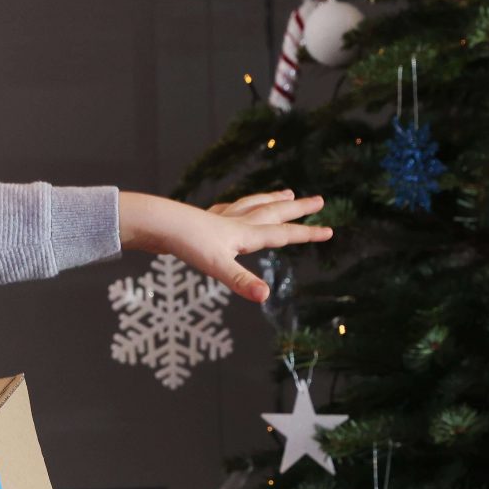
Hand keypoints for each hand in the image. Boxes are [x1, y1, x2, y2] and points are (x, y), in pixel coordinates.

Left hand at [118, 189, 332, 303]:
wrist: (159, 223)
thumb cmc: (187, 244)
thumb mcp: (217, 267)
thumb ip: (242, 282)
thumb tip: (265, 296)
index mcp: (245, 234)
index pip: (283, 234)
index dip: (307, 234)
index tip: (329, 231)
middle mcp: (237, 222)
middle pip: (274, 212)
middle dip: (298, 209)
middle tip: (318, 200)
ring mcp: (221, 218)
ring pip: (254, 204)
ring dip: (272, 199)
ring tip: (287, 192)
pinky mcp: (205, 219)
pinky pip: (230, 208)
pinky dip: (240, 205)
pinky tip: (234, 207)